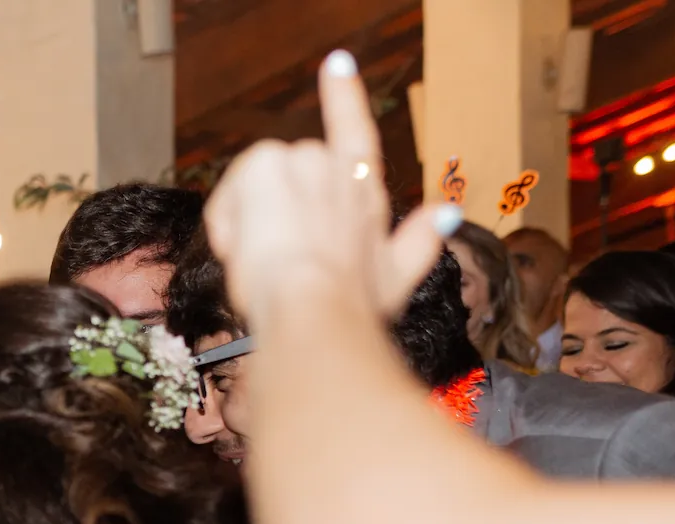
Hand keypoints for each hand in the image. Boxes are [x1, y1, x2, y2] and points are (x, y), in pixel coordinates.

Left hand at [204, 50, 454, 330]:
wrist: (316, 307)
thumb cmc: (351, 305)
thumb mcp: (395, 278)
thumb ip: (420, 242)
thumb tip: (448, 213)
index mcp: (363, 192)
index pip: (353, 132)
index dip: (344, 97)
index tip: (336, 64)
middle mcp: (334, 168)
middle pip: (283, 182)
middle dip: (270, 221)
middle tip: (276, 265)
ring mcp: (302, 159)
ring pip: (251, 191)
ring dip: (246, 227)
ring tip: (261, 265)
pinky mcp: (266, 163)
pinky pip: (227, 198)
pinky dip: (226, 228)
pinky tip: (242, 252)